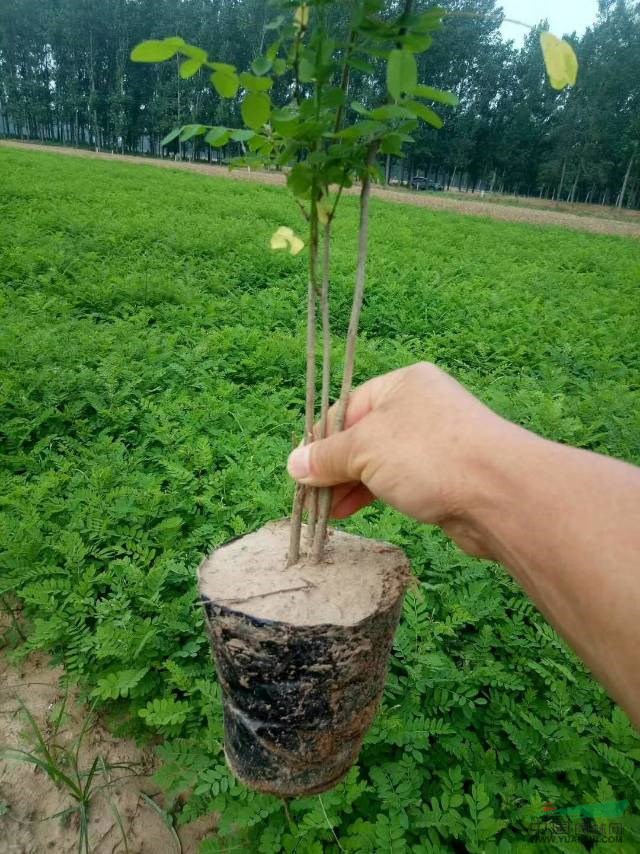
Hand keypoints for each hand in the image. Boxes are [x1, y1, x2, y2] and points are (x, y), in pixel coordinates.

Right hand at [287, 362, 514, 556]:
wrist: (500, 494)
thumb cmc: (429, 456)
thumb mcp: (366, 449)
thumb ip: (328, 456)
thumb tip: (294, 464)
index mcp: (403, 384)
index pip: (347, 407)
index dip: (319, 439)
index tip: (299, 469)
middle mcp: (420, 407)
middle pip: (363, 435)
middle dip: (335, 467)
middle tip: (311, 497)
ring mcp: (436, 442)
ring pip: (381, 461)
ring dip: (352, 484)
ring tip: (327, 511)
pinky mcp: (446, 475)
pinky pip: (400, 480)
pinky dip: (375, 494)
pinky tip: (355, 510)